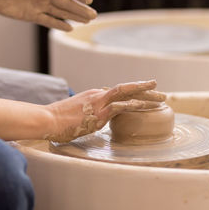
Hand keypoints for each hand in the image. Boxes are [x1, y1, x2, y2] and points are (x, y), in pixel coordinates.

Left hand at [0, 0, 96, 30]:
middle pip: (67, 3)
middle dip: (81, 9)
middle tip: (94, 15)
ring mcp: (40, 6)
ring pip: (61, 13)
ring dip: (75, 17)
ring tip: (87, 21)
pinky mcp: (32, 16)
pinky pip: (49, 21)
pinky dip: (59, 25)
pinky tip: (70, 28)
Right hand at [43, 80, 165, 142]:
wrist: (47, 119)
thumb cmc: (57, 120)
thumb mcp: (75, 114)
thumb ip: (88, 115)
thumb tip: (93, 121)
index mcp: (94, 95)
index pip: (118, 92)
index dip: (133, 93)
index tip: (145, 94)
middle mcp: (98, 95)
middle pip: (126, 89)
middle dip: (146, 90)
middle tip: (161, 92)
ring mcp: (99, 102)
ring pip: (127, 94)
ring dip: (146, 96)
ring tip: (161, 98)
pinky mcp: (99, 112)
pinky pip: (121, 106)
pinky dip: (136, 104)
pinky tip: (147, 106)